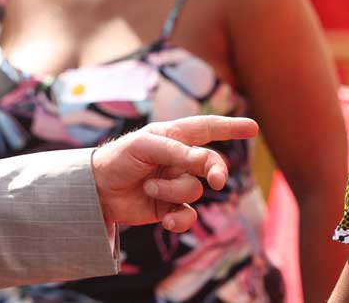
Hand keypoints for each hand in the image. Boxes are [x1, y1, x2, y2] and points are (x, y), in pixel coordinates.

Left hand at [91, 116, 257, 232]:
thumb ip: (177, 152)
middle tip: (216, 181)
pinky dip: (179, 220)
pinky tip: (165, 221)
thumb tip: (206, 161)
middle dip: (215, 171)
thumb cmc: (119, 158)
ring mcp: (175, 185)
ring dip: (172, 191)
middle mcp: (179, 160)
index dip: (231, 128)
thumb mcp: (146, 147)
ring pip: (193, 190)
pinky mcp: (168, 209)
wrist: (95, 190)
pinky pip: (187, 216)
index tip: (253, 127)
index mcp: (174, 137)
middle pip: (211, 164)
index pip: (208, 129)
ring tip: (149, 187)